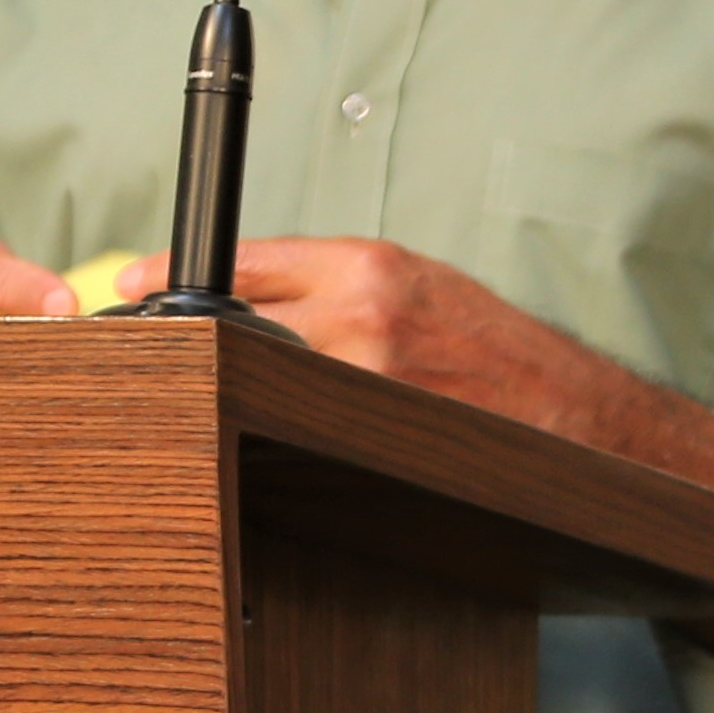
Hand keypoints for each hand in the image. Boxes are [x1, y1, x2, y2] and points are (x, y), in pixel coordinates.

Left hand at [123, 236, 713, 672]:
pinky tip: (259, 452)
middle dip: (183, 343)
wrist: (588, 424)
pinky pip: (298, 436)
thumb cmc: (502, 356)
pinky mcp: (380, 443)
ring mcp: (369, 385)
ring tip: (188, 411)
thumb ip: (335, 285)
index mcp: (372, 265)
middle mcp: (366, 316)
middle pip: (231, 324)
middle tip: (132, 360)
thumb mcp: (422, 288)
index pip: (241, 260)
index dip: (169, 273)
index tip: (125, 288)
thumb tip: (234, 293)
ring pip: (257, 384)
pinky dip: (272, 439)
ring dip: (221, 397)